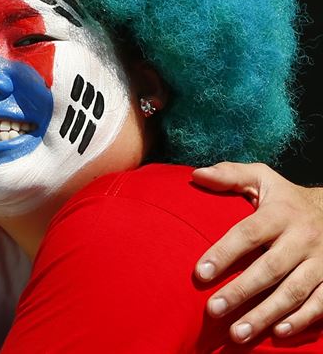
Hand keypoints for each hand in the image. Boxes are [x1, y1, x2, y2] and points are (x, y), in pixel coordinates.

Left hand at [192, 162, 322, 342]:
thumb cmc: (285, 198)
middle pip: (269, 269)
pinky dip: (300, 320)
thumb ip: (230, 175)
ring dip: (265, 314)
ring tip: (237, 332)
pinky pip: (320, 304)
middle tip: (212, 309)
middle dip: (241, 292)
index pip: (248, 234)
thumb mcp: (261, 178)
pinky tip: (277, 332)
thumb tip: (196, 175)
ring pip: (293, 292)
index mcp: (281, 213)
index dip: (223, 253)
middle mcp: (303, 239)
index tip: (199, 273)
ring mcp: (321, 262)